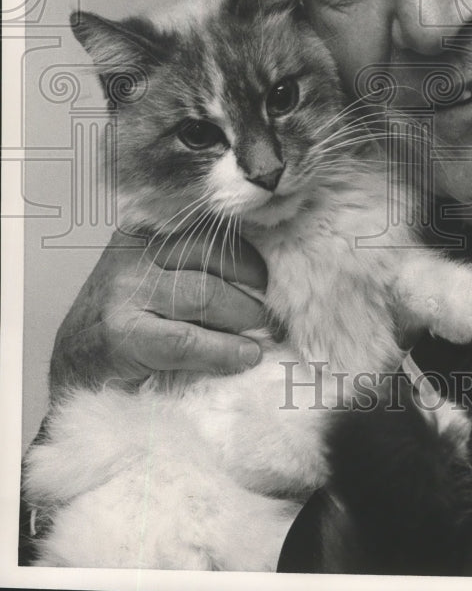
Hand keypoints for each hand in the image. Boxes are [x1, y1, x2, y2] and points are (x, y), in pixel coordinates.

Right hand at [49, 230, 268, 391]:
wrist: (75, 365)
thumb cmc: (130, 317)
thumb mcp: (159, 273)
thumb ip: (198, 262)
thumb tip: (268, 272)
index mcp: (148, 229)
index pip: (213, 229)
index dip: (252, 255)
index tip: (274, 279)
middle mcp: (135, 252)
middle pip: (215, 258)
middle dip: (254, 288)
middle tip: (274, 313)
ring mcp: (126, 290)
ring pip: (207, 294)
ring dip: (245, 318)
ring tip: (263, 336)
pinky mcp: (122, 333)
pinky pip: (187, 339)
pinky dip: (223, 350)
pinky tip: (244, 357)